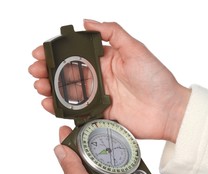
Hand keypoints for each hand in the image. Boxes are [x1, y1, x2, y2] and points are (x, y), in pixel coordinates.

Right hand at [28, 19, 190, 142]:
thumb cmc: (156, 78)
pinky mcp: (101, 114)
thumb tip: (86, 22)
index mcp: (107, 60)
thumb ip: (112, 33)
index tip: (41, 52)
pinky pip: (77, 112)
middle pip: (68, 73)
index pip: (76, 54)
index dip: (56, 52)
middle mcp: (101, 78)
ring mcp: (100, 97)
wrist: (169, 109)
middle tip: (36, 71)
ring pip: (69, 92)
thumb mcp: (136, 49)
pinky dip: (61, 109)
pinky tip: (49, 104)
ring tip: (40, 86)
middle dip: (48, 71)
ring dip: (51, 89)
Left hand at [55, 125, 172, 173]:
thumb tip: (59, 151)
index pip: (71, 172)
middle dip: (94, 152)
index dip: (69, 151)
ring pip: (115, 172)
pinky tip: (134, 157)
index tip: (68, 131)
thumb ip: (74, 170)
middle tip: (93, 131)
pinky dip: (135, 168)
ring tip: (114, 142)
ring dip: (117, 160)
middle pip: (94, 169)